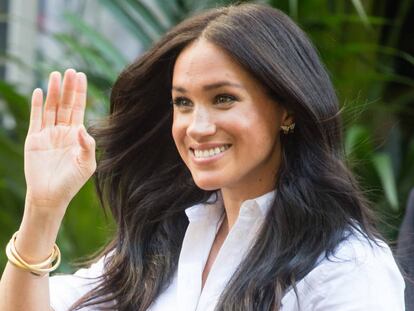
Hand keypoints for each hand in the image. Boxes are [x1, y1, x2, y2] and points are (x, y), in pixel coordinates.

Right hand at [24, 69, 95, 215]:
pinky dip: (37, 105)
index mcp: (77, 135)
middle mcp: (63, 131)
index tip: (81, 76)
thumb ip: (87, 145)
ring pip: (51, 108)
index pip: (79, 109)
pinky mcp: (35, 139)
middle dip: (68, 88)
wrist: (50, 195)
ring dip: (54, 92)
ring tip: (55, 75)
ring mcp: (48, 134)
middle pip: (66, 104)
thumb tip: (82, 128)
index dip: (80, 93)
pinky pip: (36, 118)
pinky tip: (40, 92)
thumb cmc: (72, 182)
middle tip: (70, 70)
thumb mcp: (86, 164)